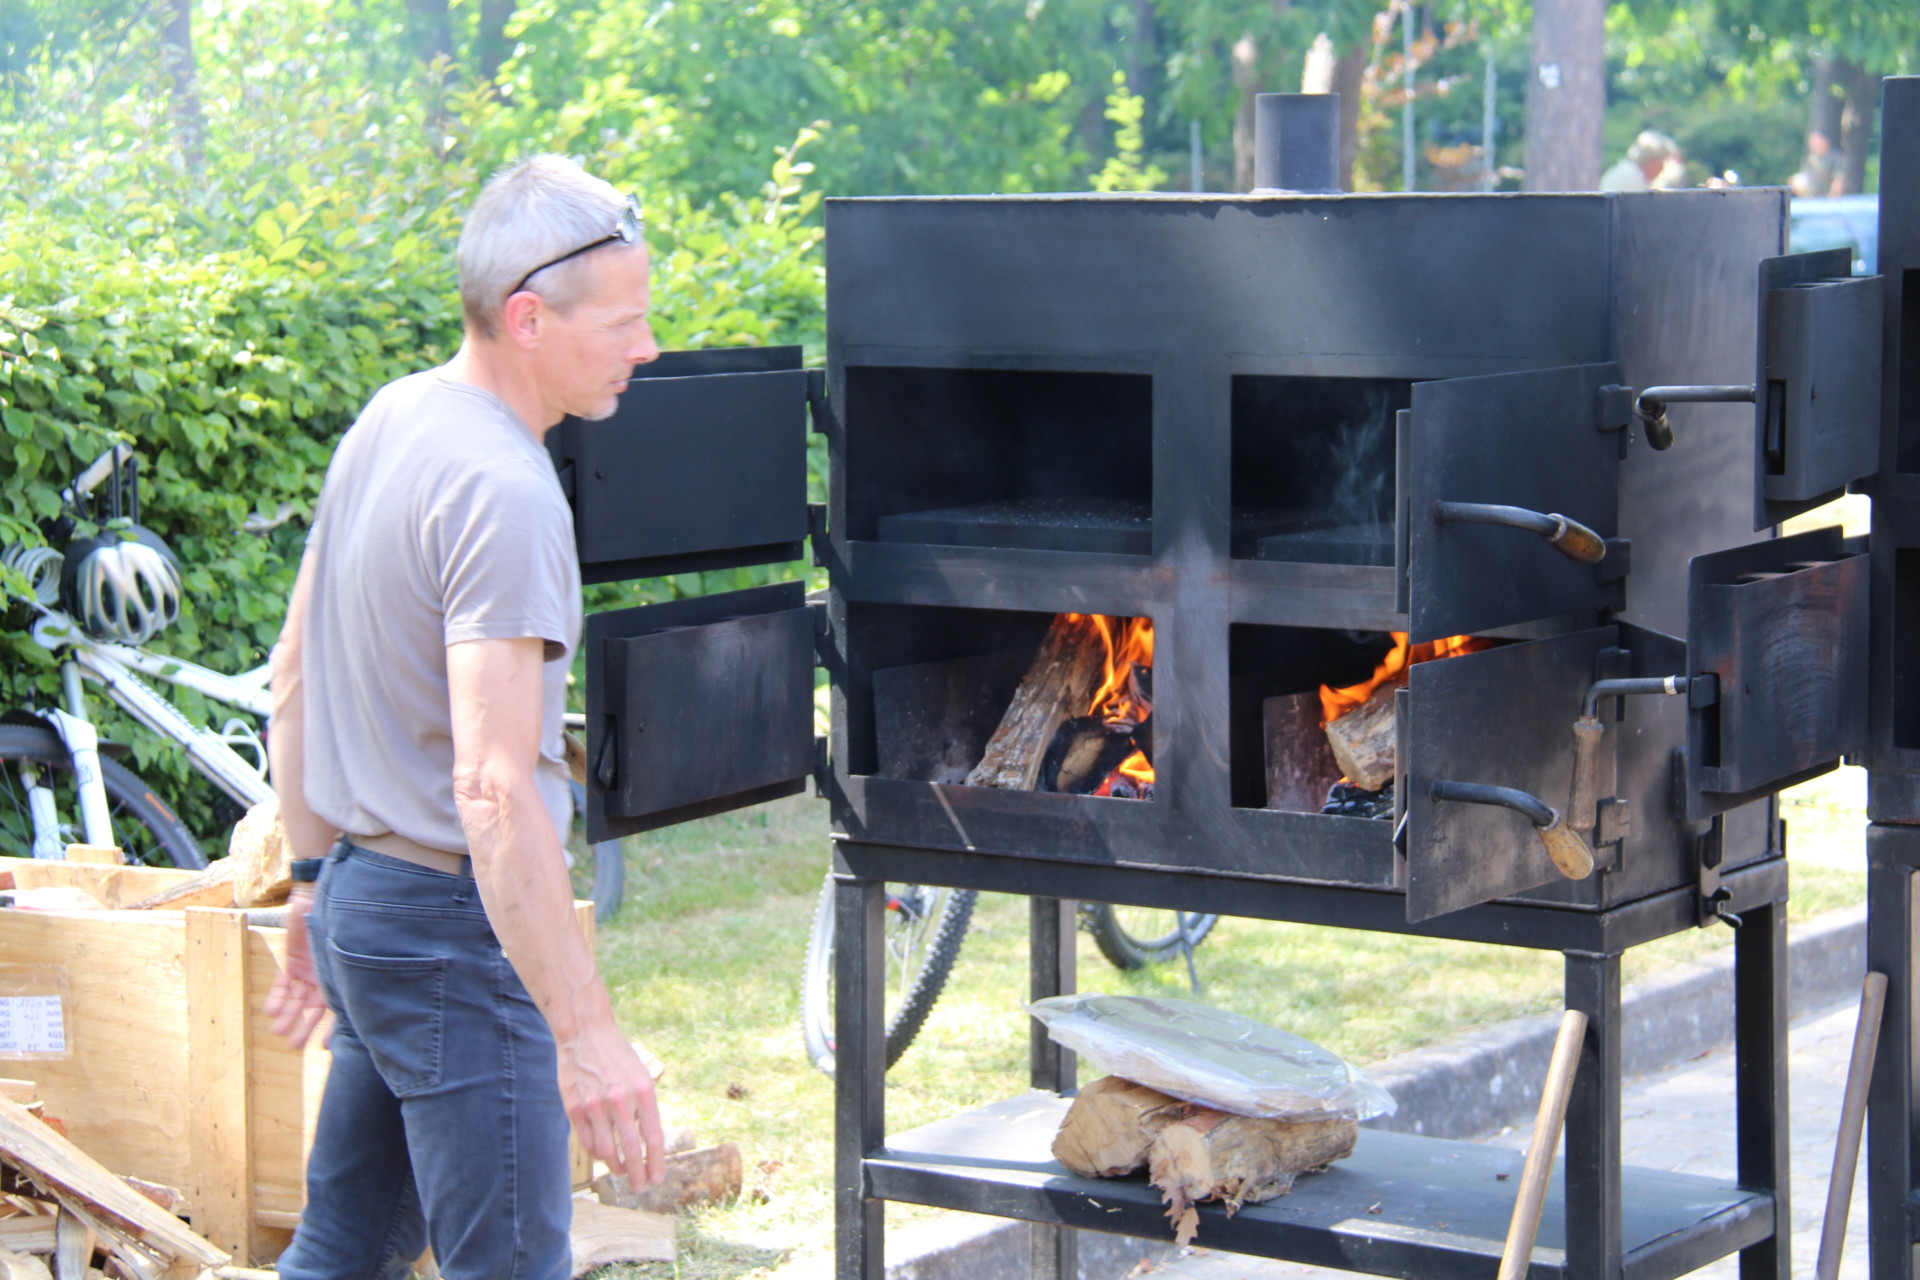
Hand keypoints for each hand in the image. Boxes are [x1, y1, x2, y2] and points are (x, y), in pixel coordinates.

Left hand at [266, 887, 330, 1047]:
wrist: (316, 897)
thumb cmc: (337, 919)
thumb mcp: (341, 945)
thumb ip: (344, 966)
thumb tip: (355, 992)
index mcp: (339, 976)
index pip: (335, 1008)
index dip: (330, 1028)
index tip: (323, 1046)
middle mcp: (324, 977)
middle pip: (312, 1009)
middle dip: (303, 1027)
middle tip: (294, 1046)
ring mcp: (307, 970)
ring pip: (296, 999)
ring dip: (288, 1016)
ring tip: (279, 1032)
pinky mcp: (292, 962)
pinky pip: (282, 983)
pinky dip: (277, 996)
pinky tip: (271, 1011)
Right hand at [557, 1022, 665, 1185]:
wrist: (586, 1034)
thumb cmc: (618, 1057)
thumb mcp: (642, 1077)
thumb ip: (644, 1109)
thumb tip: (648, 1145)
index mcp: (643, 1092)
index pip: (652, 1139)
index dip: (655, 1164)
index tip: (657, 1180)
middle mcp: (620, 1101)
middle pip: (630, 1151)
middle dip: (637, 1175)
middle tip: (640, 1187)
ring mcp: (595, 1106)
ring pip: (607, 1152)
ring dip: (616, 1167)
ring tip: (622, 1172)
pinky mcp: (574, 1108)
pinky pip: (588, 1143)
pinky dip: (598, 1154)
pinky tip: (605, 1156)